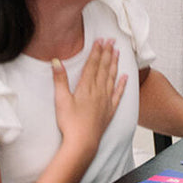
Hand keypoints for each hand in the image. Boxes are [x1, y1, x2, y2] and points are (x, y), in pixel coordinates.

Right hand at [52, 39, 126, 156]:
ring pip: (112, 77)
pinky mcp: (110, 110)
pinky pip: (118, 94)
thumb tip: (56, 61)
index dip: (97, 51)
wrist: (83, 142)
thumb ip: (60, 79)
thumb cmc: (70, 123)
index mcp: (86, 87)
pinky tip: (125, 77)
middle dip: (107, 53)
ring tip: (118, 52)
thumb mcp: (61, 99)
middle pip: (104, 68)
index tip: (101, 40)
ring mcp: (106, 100)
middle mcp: (99, 91)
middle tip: (112, 40)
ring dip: (115, 64)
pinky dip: (122, 84)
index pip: (93, 64)